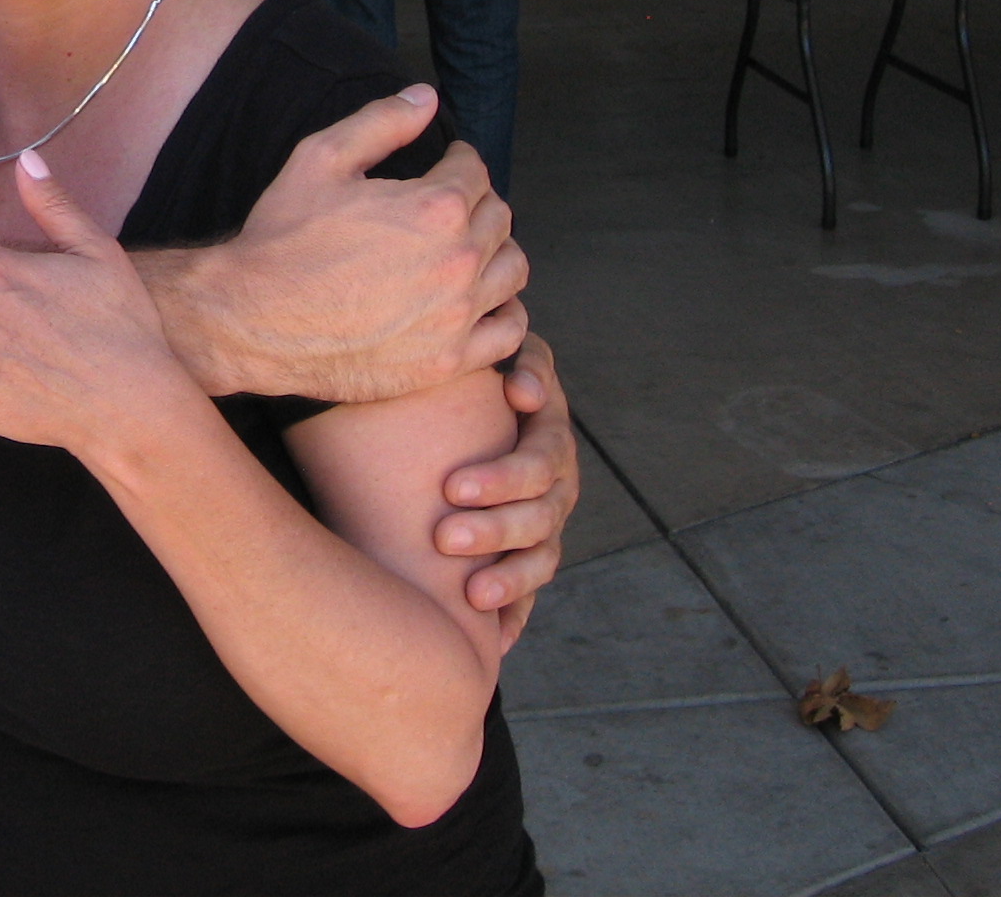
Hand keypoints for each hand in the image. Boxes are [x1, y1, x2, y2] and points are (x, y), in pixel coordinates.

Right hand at [150, 87, 527, 403]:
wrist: (253, 319)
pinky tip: (480, 301)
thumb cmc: (283, 237)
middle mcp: (459, 260)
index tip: (446, 165)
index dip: (458, 161)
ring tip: (467, 249)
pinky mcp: (448, 359)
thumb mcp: (320, 159)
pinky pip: (508, 332)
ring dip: (496, 251)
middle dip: (476, 202)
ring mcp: (458, 315)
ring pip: (512, 270)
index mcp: (435, 207)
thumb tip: (428, 97)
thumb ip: (381, 121)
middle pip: (498, 217)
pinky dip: (504, 312)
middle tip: (448, 207)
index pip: (475, 170)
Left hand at [435, 334, 577, 646]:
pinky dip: (515, 618)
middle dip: (493, 530)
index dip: (502, 478)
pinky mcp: (532, 555)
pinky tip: (494, 644)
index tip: (451, 488)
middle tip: (443, 537)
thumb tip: (524, 392)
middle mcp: (557, 484)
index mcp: (549, 436)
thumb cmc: (479, 375)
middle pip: (538, 516)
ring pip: (540, 559)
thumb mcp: (501, 356)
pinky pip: (530, 593)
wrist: (478, 405)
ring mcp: (548, 524)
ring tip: (472, 595)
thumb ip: (518, 361)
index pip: (537, 462)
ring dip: (510, 580)